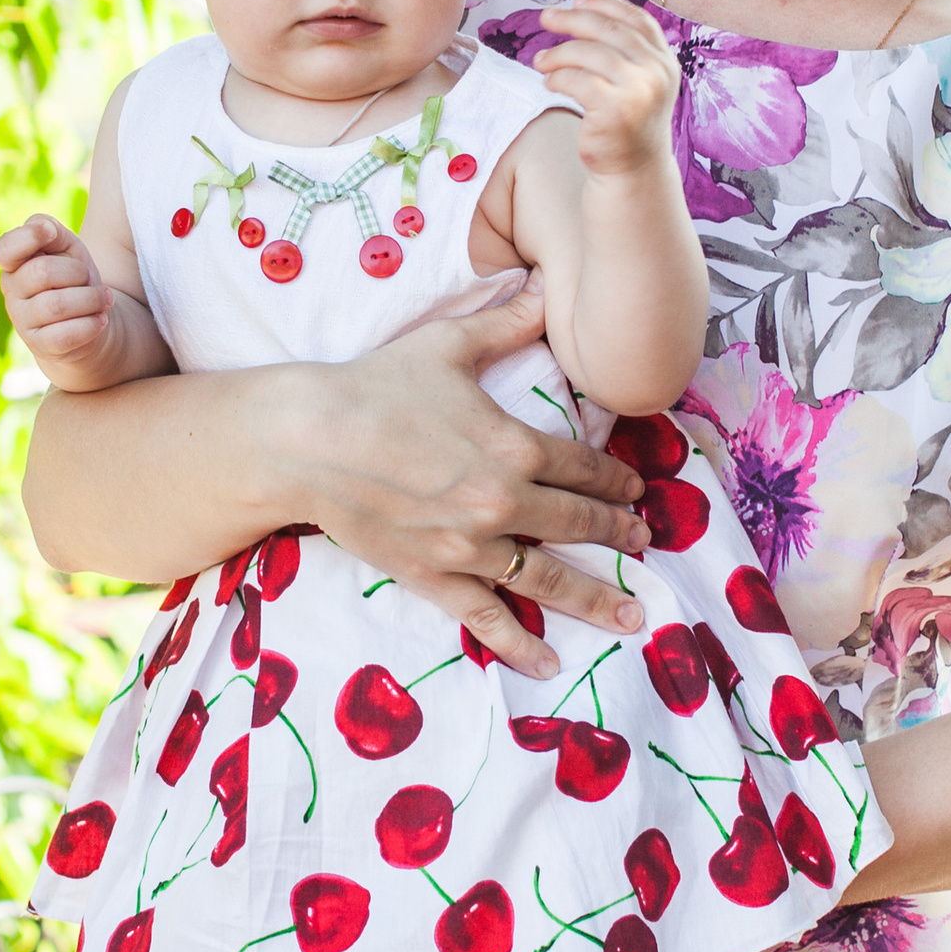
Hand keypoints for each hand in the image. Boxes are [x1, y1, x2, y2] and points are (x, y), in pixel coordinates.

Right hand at [0, 213, 120, 386]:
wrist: (88, 322)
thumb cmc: (74, 278)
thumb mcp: (66, 248)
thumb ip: (52, 230)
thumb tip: (45, 228)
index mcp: (14, 264)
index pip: (5, 249)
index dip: (27, 237)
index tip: (51, 233)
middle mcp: (12, 292)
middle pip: (43, 272)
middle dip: (78, 272)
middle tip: (88, 279)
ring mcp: (22, 321)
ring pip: (57, 305)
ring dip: (91, 299)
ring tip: (104, 299)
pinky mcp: (40, 346)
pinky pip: (65, 335)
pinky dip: (91, 325)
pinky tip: (100, 320)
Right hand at [299, 300, 651, 673]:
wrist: (307, 439)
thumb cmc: (375, 385)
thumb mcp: (447, 344)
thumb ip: (504, 323)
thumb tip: (541, 288)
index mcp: (515, 445)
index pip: (585, 466)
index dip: (617, 477)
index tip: (636, 488)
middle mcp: (503, 501)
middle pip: (578, 522)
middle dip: (618, 532)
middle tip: (643, 542)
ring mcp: (470, 545)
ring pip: (548, 577)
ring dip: (596, 596)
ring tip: (632, 614)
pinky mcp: (434, 575)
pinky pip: (485, 616)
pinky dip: (519, 643)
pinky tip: (550, 664)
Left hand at [531, 0, 679, 177]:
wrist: (633, 168)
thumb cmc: (627, 120)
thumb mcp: (637, 79)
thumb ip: (623, 49)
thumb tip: (583, 6)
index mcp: (664, 60)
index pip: (637, 19)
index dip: (606, 4)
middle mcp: (657, 72)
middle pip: (609, 30)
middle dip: (573, 19)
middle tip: (546, 17)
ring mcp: (638, 91)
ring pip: (589, 53)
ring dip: (558, 53)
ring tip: (541, 61)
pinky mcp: (615, 110)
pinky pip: (576, 80)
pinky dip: (557, 77)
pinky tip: (549, 82)